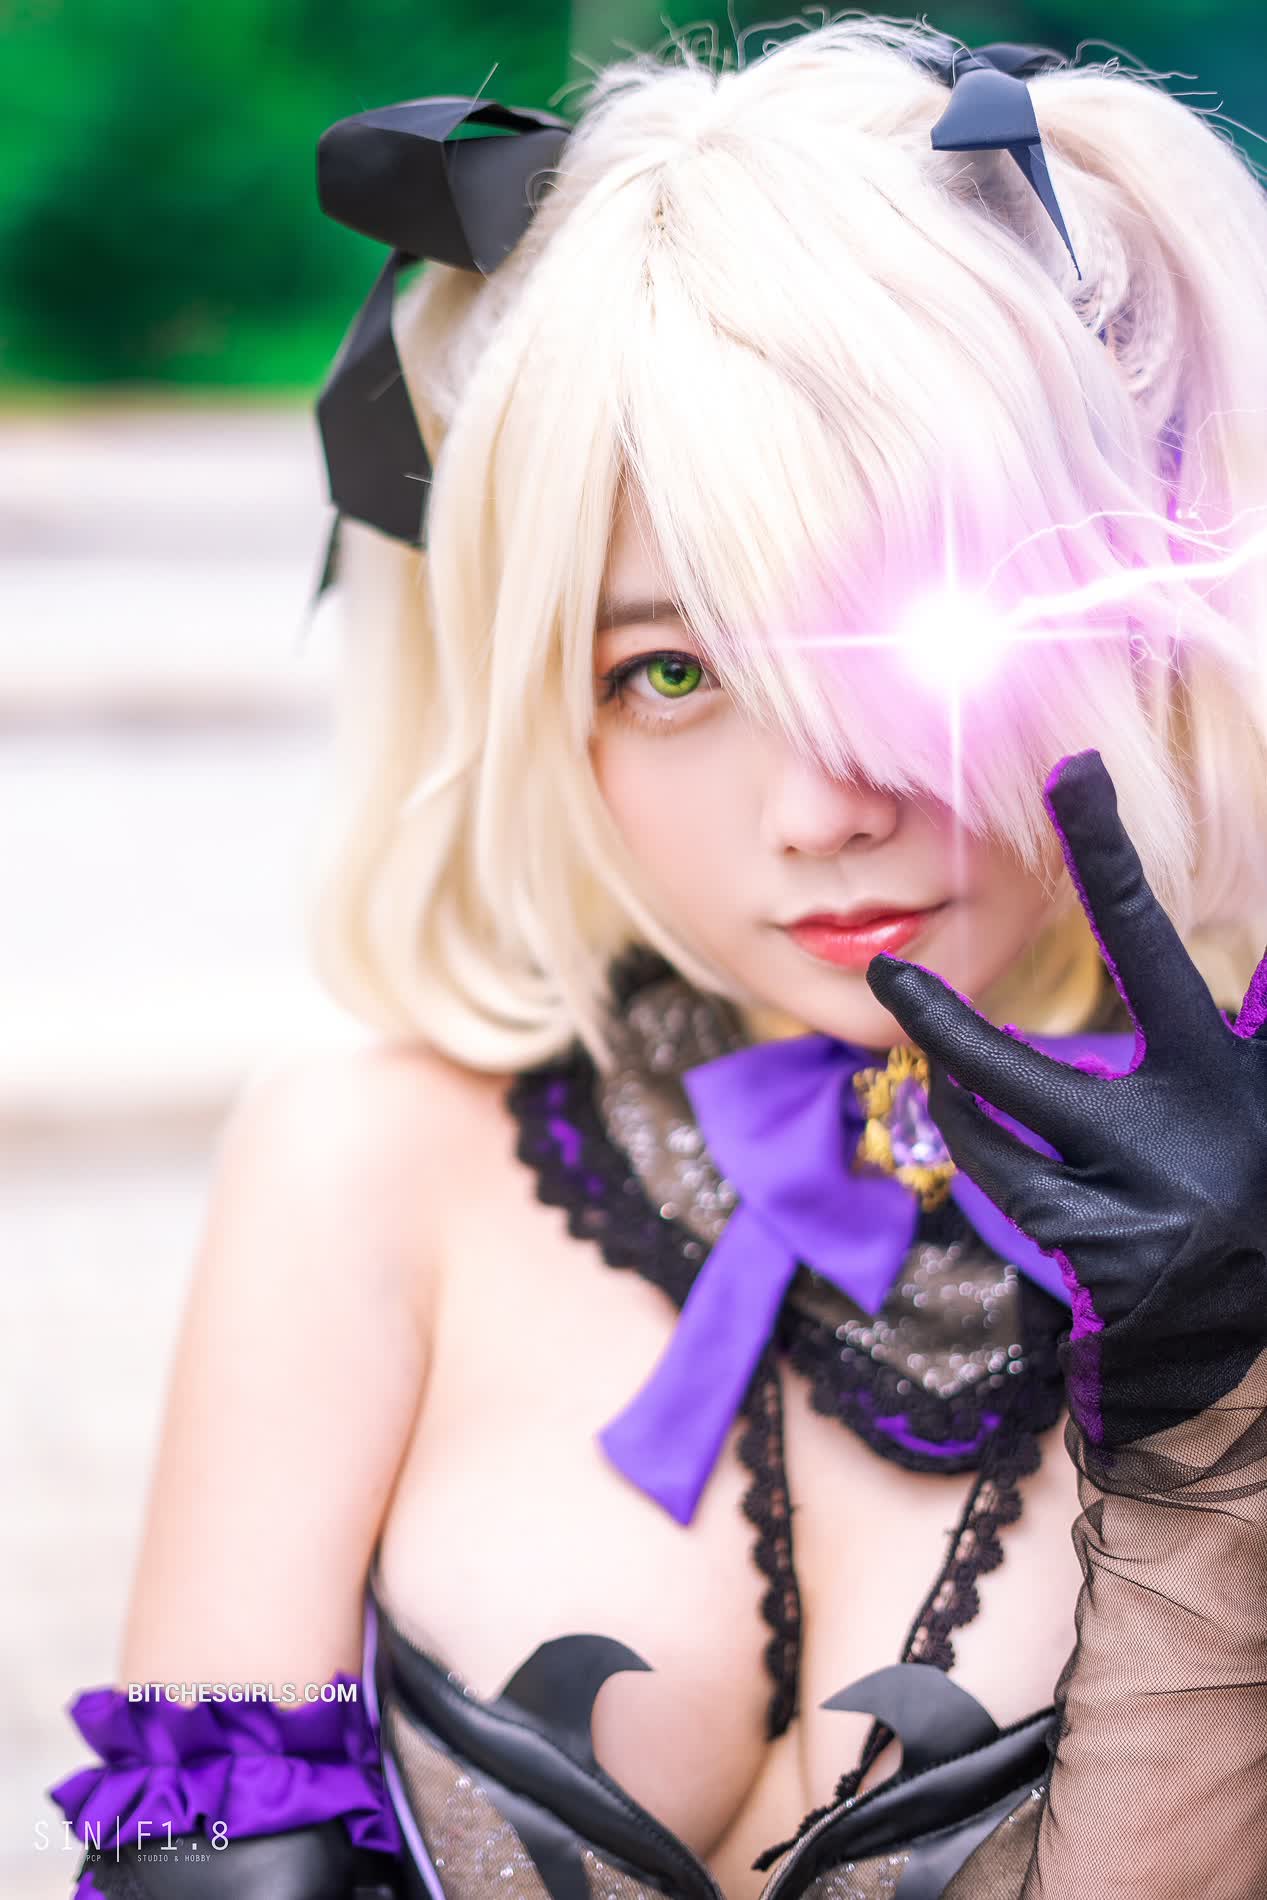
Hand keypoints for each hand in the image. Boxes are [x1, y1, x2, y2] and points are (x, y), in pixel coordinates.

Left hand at [866, 750, 1266, 1447]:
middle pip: (1021, 1073)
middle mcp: (1171, 1143)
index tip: (1068, 770)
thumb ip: (1251, 1008)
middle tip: (886, 975)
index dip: (1106, 854)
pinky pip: (1016, 1197)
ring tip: (942, 1066)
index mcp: (1221, 1072)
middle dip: (946, 1026)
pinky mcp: (1098, 1272)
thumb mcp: (1264, 1075)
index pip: (1152, 942)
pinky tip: (994, 1135)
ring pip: (997, 1147)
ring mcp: (1130, 1216)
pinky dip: (1000, 1158)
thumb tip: (1244, 940)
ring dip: (963, 1103)